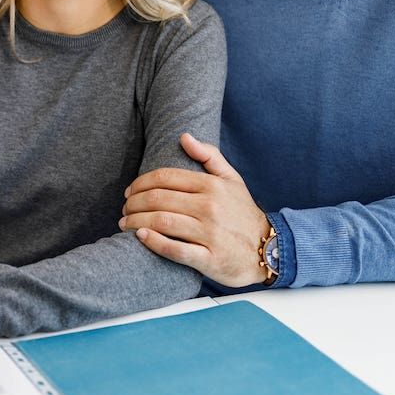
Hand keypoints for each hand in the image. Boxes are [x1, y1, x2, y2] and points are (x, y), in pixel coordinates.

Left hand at [120, 133, 270, 287]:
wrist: (269, 250)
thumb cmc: (243, 213)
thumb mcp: (232, 180)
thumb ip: (209, 156)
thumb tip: (184, 136)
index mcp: (212, 186)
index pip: (165, 178)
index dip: (140, 183)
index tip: (129, 191)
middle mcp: (210, 207)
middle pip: (158, 199)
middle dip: (133, 203)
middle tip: (124, 209)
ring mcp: (210, 233)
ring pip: (161, 222)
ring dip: (136, 221)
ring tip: (126, 224)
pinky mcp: (209, 258)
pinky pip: (175, 249)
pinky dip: (153, 242)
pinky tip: (140, 237)